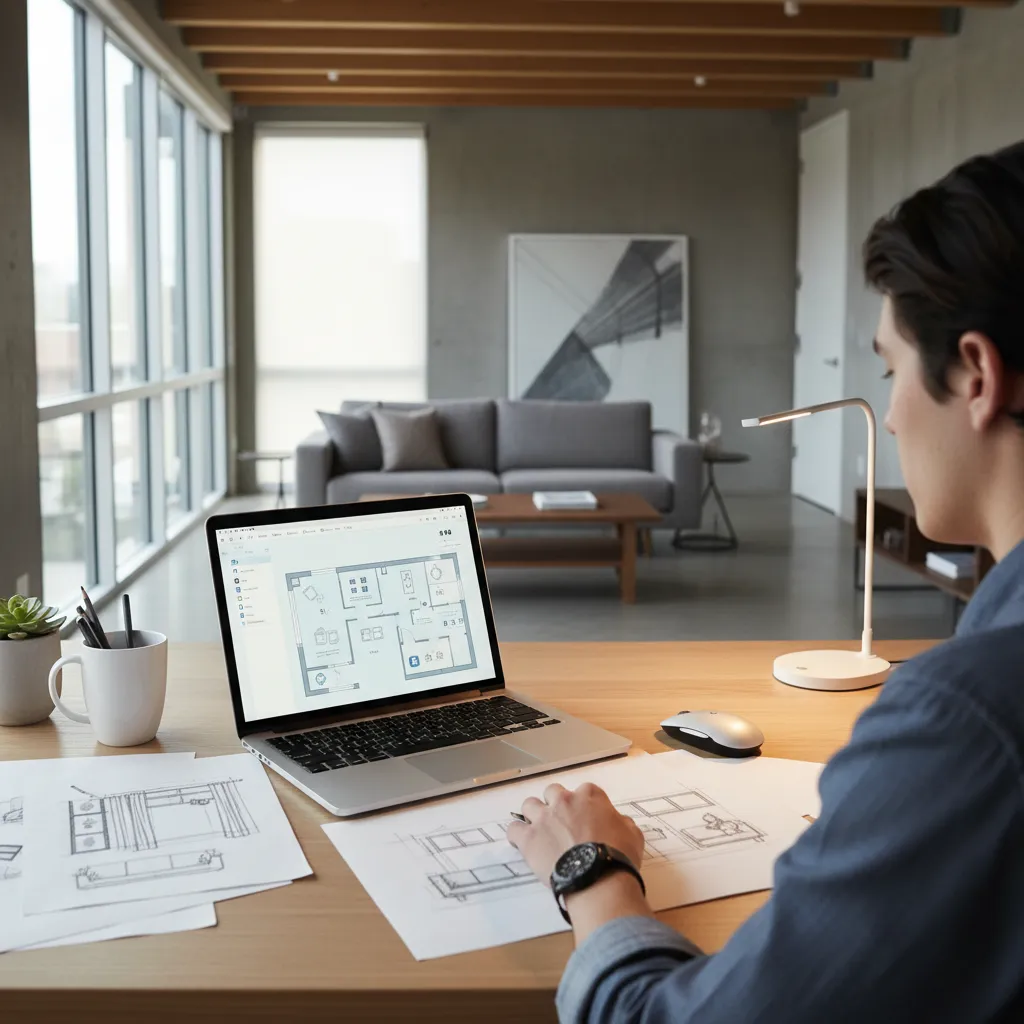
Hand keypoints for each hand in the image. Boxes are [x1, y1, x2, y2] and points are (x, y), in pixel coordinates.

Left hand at [506, 782, 646, 885]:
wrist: (598, 879)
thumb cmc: (618, 856)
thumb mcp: (633, 834)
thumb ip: (622, 822)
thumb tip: (617, 822)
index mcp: (589, 796)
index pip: (585, 791)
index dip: (585, 806)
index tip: (587, 819)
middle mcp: (564, 801)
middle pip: (553, 792)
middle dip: (556, 804)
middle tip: (562, 824)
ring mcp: (544, 818)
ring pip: (529, 805)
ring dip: (534, 815)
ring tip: (540, 831)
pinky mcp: (528, 839)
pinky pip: (513, 829)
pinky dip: (517, 835)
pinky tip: (522, 843)